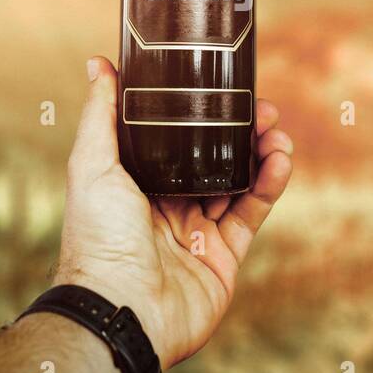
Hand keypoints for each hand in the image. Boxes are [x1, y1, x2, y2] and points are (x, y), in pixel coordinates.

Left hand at [54, 56, 293, 369]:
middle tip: (262, 108)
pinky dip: (270, 184)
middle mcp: (167, 205)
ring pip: (238, 181)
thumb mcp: (92, 165)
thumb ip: (101, 114)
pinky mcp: (224, 255)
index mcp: (136, 182)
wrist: (122, 309)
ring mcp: (198, 231)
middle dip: (239, 130)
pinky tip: (280, 160)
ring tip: (277, 131)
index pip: (174, 139)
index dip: (200, 113)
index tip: (223, 87)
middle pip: (212, 157)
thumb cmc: (97, 240)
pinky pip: (252, 213)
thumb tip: (97, 63)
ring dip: (260, 152)